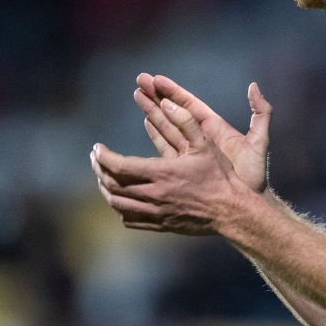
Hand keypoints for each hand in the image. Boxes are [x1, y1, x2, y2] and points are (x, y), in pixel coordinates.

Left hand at [91, 98, 250, 235]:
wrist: (230, 211)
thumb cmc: (218, 176)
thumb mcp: (205, 143)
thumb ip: (185, 120)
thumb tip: (167, 101)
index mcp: (161, 173)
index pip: (119, 166)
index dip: (103, 156)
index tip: (97, 147)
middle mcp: (154, 195)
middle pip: (112, 184)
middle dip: (99, 169)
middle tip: (95, 158)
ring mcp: (155, 212)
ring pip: (117, 203)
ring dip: (105, 189)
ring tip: (102, 176)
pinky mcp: (159, 224)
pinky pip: (129, 219)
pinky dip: (119, 207)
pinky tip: (119, 197)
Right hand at [134, 73, 271, 192]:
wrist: (245, 206)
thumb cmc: (254, 176)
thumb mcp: (259, 142)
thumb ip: (261, 112)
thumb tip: (254, 86)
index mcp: (215, 128)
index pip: (190, 105)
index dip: (173, 92)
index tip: (157, 79)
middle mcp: (200, 138)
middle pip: (174, 112)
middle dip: (157, 96)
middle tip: (140, 80)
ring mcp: (191, 152)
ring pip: (167, 127)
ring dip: (152, 111)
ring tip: (138, 94)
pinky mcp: (184, 167)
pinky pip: (166, 147)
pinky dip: (156, 134)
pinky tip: (146, 122)